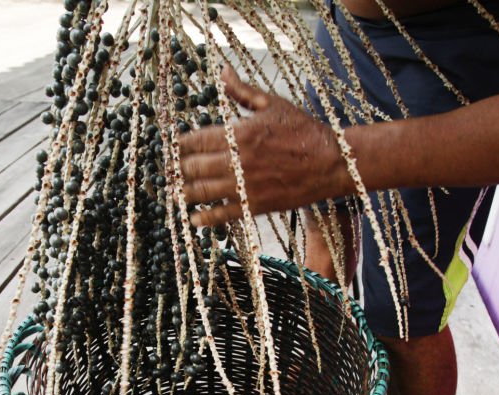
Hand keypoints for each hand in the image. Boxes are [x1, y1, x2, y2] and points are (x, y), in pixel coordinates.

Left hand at [178, 66, 350, 226]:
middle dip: (176, 169)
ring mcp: (246, 185)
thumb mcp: (273, 104)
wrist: (332, 163)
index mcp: (240, 133)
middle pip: (193, 167)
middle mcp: (238, 160)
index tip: (171, 146)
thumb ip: (243, 91)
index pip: (196, 139)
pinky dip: (205, 217)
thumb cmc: (304, 131)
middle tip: (166, 171)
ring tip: (174, 192)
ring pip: (202, 192)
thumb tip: (223, 71)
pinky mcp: (255, 205)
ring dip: (184, 192)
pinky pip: (222, 214)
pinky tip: (193, 218)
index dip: (178, 144)